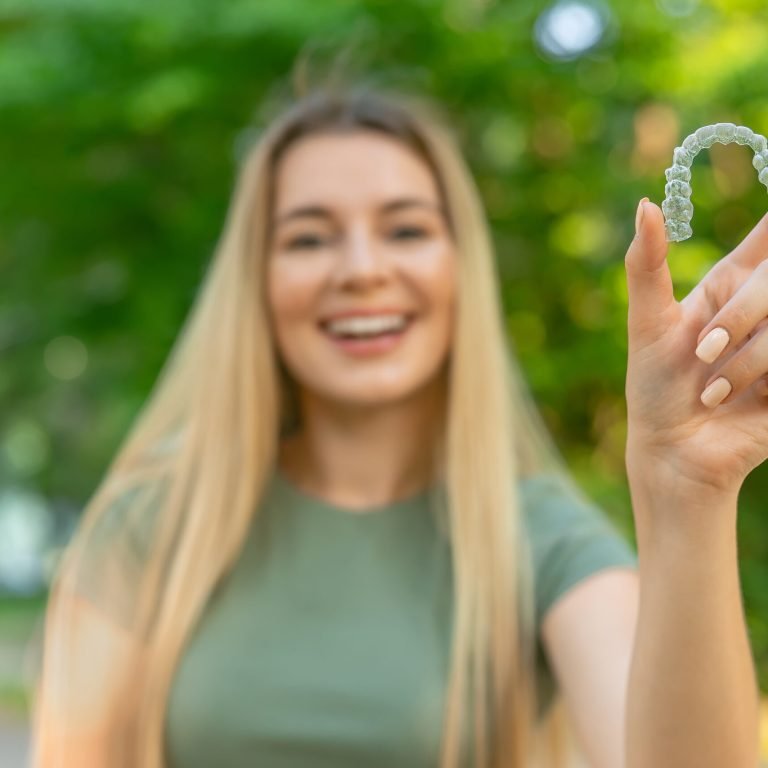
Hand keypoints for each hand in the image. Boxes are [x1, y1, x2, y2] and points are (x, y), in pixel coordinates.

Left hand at [624, 199, 767, 496]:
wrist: (676, 451)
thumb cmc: (655, 387)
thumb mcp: (647, 324)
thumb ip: (646, 265)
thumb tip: (645, 203)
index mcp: (734, 283)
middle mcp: (766, 307)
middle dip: (740, 317)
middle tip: (703, 353)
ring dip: (746, 363)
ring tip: (713, 392)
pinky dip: (765, 382)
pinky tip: (752, 403)